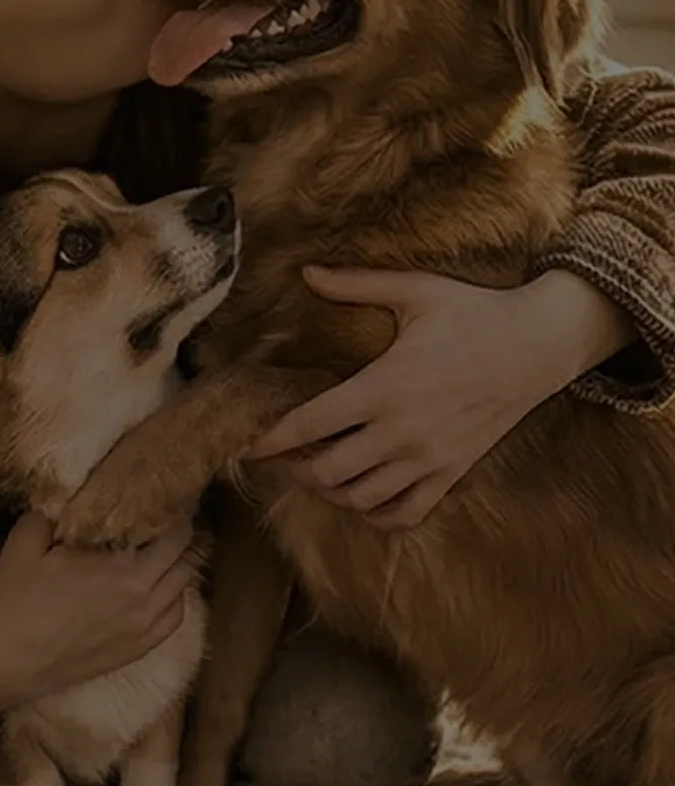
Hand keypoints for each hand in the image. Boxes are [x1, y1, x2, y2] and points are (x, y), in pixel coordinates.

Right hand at [0, 510, 194, 724]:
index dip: (175, 511)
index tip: (167, 498)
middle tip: (166, 519)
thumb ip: (49, 513)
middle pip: (183, 557)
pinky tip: (158, 588)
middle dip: (179, 534)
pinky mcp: (138, 650)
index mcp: (124, 569)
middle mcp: (144, 598)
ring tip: (160, 551)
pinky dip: (173, 598)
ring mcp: (144, 628)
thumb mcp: (25, 542)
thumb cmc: (16, 601)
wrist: (7, 662)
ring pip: (183, 588)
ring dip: (176, 565)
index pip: (173, 532)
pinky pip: (174, 618)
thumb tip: (64, 500)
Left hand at [248, 264, 635, 529]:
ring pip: (359, 499)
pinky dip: (374, 513)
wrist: (538, 345)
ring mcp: (428, 459)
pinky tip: (361, 494)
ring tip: (317, 470)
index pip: (310, 425)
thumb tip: (306, 272)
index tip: (248, 442)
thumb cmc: (474, 313)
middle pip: (326, 473)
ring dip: (330, 491)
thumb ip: (356, 284)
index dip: (271, 439)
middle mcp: (401, 431)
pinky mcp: (450, 474)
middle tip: (283, 454)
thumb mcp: (415, 290)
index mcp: (384, 386)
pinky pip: (403, 513)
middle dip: (294, 468)